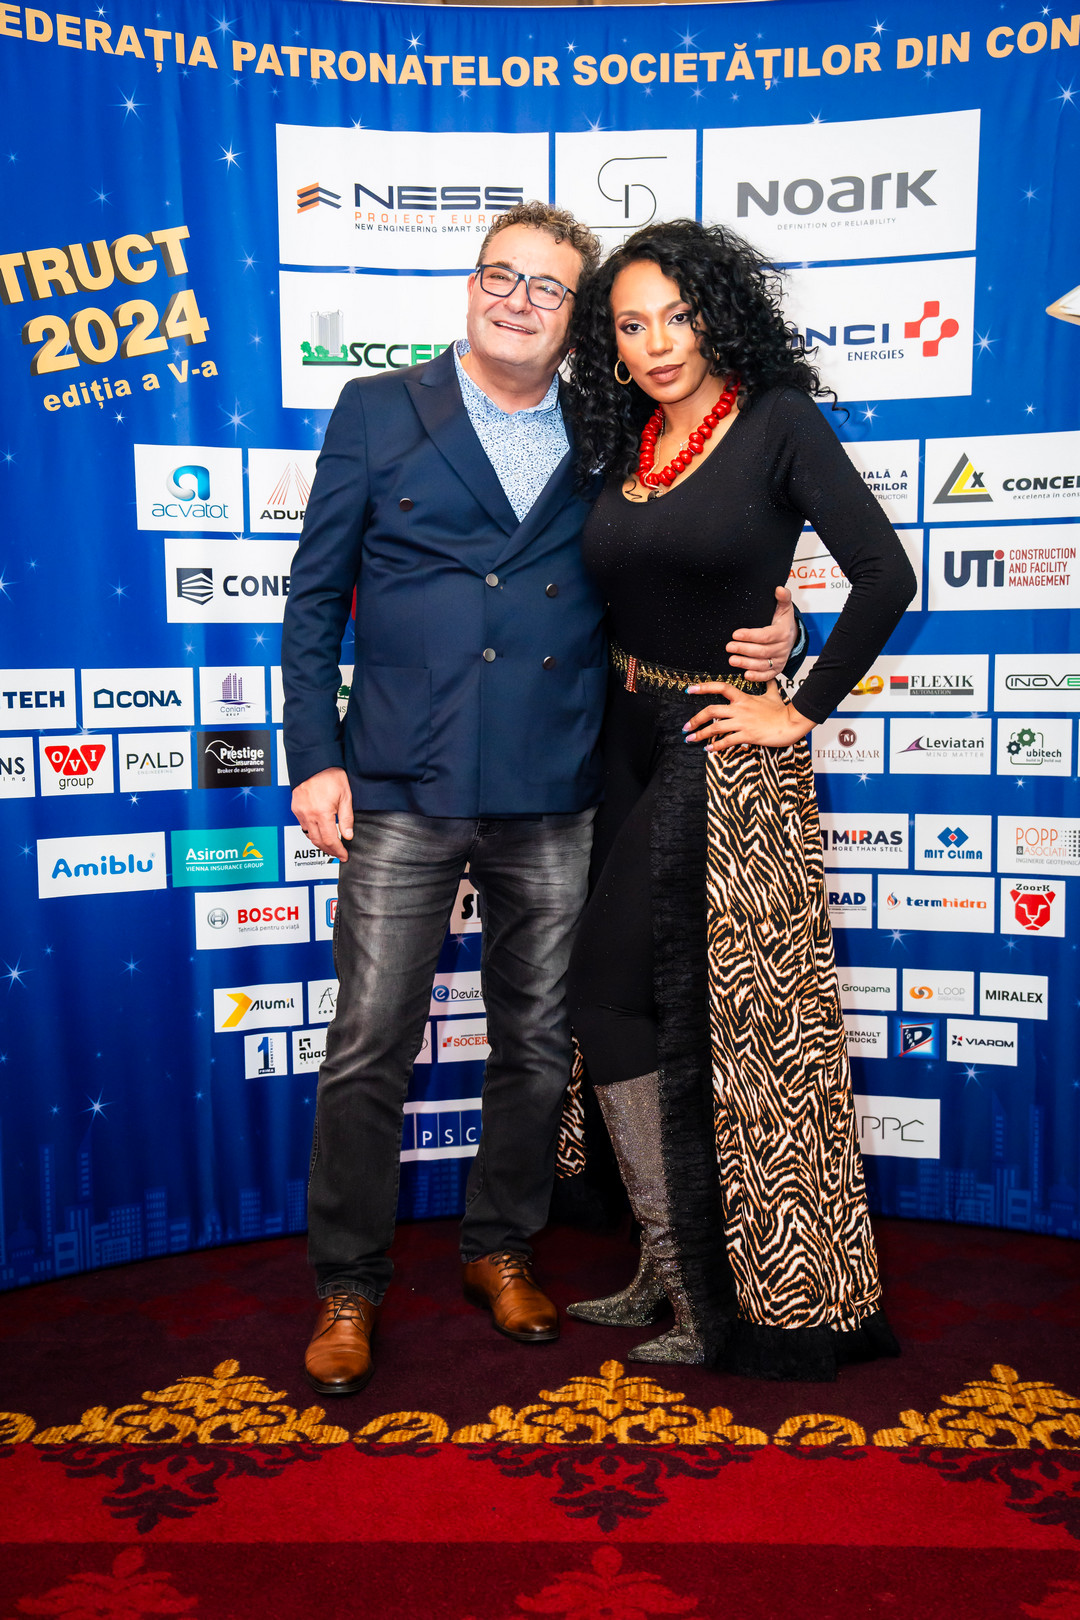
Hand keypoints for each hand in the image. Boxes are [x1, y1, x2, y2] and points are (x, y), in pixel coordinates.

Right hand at [291, 767, 353, 861]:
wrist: (314, 762)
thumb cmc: (330, 774)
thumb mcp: (345, 796)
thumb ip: (346, 818)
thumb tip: (347, 835)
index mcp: (322, 812)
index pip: (330, 840)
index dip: (338, 851)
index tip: (344, 855)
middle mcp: (309, 814)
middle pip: (318, 842)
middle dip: (329, 851)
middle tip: (338, 854)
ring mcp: (300, 811)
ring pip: (309, 835)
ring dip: (320, 843)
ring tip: (330, 845)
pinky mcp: (295, 808)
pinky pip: (303, 826)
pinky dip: (312, 832)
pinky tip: (319, 832)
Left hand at [683, 680, 814, 750]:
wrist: (791, 724)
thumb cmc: (782, 711)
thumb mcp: (773, 694)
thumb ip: (768, 684)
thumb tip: (770, 676)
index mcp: (743, 698)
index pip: (720, 687)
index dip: (704, 687)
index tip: (690, 689)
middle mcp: (740, 709)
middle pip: (711, 710)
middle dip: (695, 719)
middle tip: (686, 726)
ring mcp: (742, 723)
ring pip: (715, 728)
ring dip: (700, 734)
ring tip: (690, 739)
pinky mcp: (747, 735)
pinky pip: (727, 741)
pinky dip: (715, 746)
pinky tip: (708, 749)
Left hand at [726, 586, 796, 679]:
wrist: (793, 636)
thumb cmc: (784, 622)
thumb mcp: (785, 608)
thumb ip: (783, 597)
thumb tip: (779, 589)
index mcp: (782, 633)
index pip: (765, 635)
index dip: (750, 636)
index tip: (735, 634)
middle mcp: (782, 648)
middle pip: (762, 651)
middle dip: (744, 650)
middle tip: (729, 647)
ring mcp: (780, 659)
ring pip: (762, 664)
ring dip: (746, 663)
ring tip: (732, 660)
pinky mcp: (777, 668)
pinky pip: (767, 675)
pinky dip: (757, 676)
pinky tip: (745, 674)